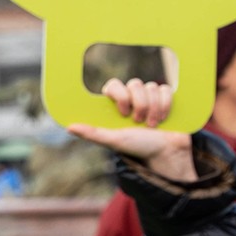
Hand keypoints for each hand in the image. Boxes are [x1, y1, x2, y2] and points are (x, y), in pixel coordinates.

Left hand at [67, 78, 196, 182]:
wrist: (166, 152)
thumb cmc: (138, 147)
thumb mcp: (114, 141)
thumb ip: (93, 134)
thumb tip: (69, 127)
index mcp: (116, 105)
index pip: (113, 85)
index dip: (120, 95)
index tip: (124, 113)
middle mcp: (131, 98)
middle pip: (135, 83)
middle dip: (140, 104)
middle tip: (139, 122)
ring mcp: (149, 97)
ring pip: (151, 86)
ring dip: (154, 108)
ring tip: (152, 125)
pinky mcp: (165, 98)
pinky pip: (165, 89)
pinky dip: (165, 104)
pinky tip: (163, 118)